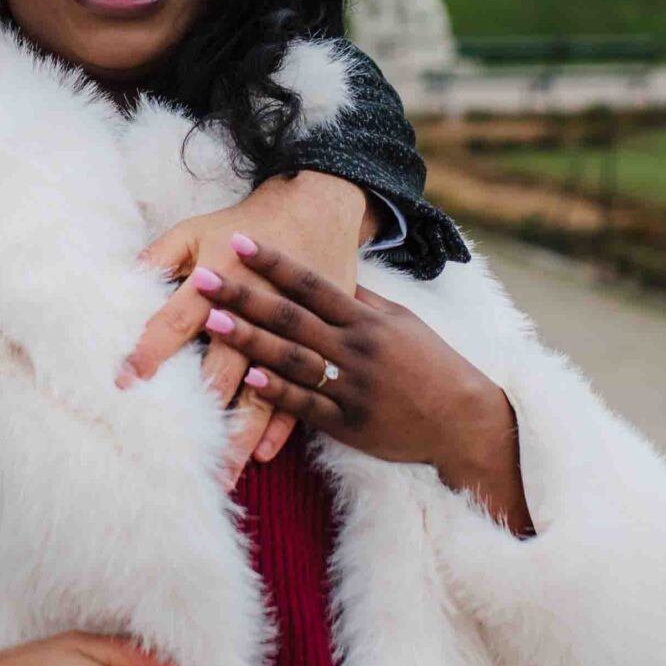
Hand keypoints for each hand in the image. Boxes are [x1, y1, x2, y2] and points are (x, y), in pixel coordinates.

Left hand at [127, 174, 372, 479]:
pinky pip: (302, 393)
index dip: (150, 350)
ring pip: (263, 394)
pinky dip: (280, 425)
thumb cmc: (250, 222)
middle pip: (224, 371)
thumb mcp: (197, 228)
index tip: (125, 381)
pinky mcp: (319, 343)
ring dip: (240, 433)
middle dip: (201, 413)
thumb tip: (118, 282)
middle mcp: (258, 311)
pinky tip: (261, 452)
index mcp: (224, 279)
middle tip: (179, 454)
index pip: (177, 322)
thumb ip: (158, 256)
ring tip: (222, 471)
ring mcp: (293, 332)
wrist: (321, 208)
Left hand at [199, 236, 533, 535]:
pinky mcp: (350, 423)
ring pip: (293, 358)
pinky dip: (279, 392)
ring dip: (250, 339)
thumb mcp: (400, 321)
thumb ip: (361, 300)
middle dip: (244, 295)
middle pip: (291, 316)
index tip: (239, 241)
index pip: (311, 283)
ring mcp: (352, 385)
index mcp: (367, 319)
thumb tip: (331, 272)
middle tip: (202, 276)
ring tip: (212, 320)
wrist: (463, 420)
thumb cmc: (429, 364)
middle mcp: (357, 347)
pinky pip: (308, 406)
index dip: (273, 262)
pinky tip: (249, 379)